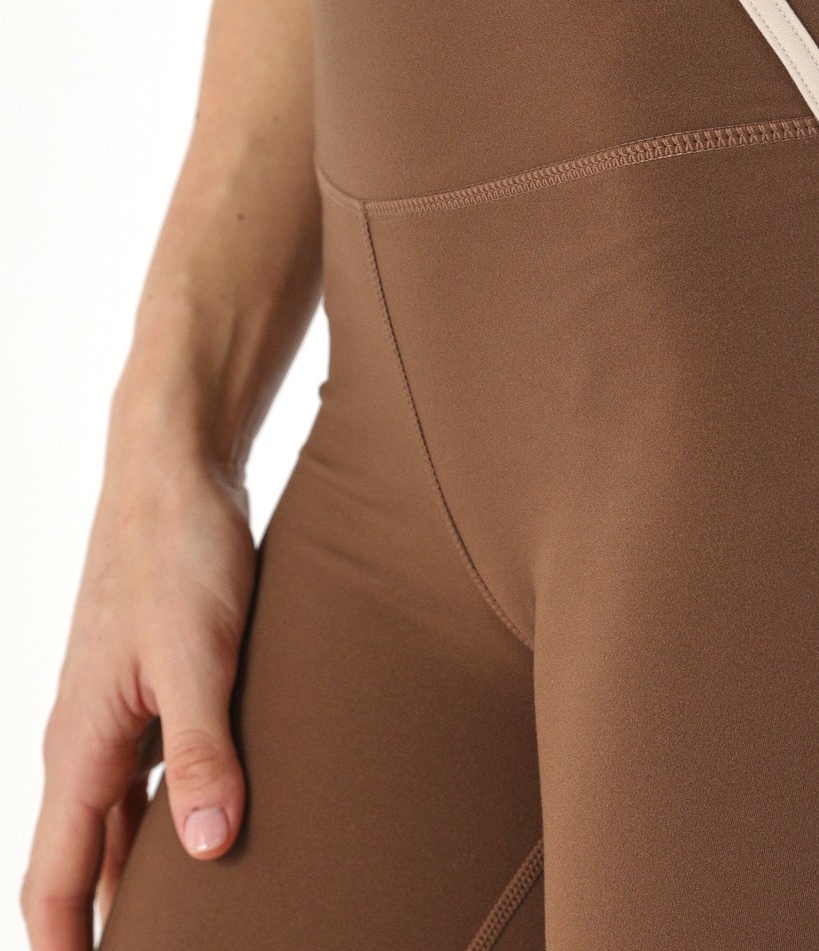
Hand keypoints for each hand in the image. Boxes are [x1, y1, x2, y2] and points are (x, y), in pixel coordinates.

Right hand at [22, 426, 255, 949]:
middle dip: (106, 926)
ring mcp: (116, 712)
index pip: (55, 881)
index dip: (69, 950)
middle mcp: (86, 740)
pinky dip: (168, 819)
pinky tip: (211, 832)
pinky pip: (146, 778)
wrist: (175, 468)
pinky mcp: (150, 685)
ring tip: (184, 927)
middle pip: (84, 863)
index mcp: (81, 746)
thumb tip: (209, 852)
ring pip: (117, 823)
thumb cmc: (183, 553)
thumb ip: (203, 751)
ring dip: (140, 877)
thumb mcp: (200, 654)